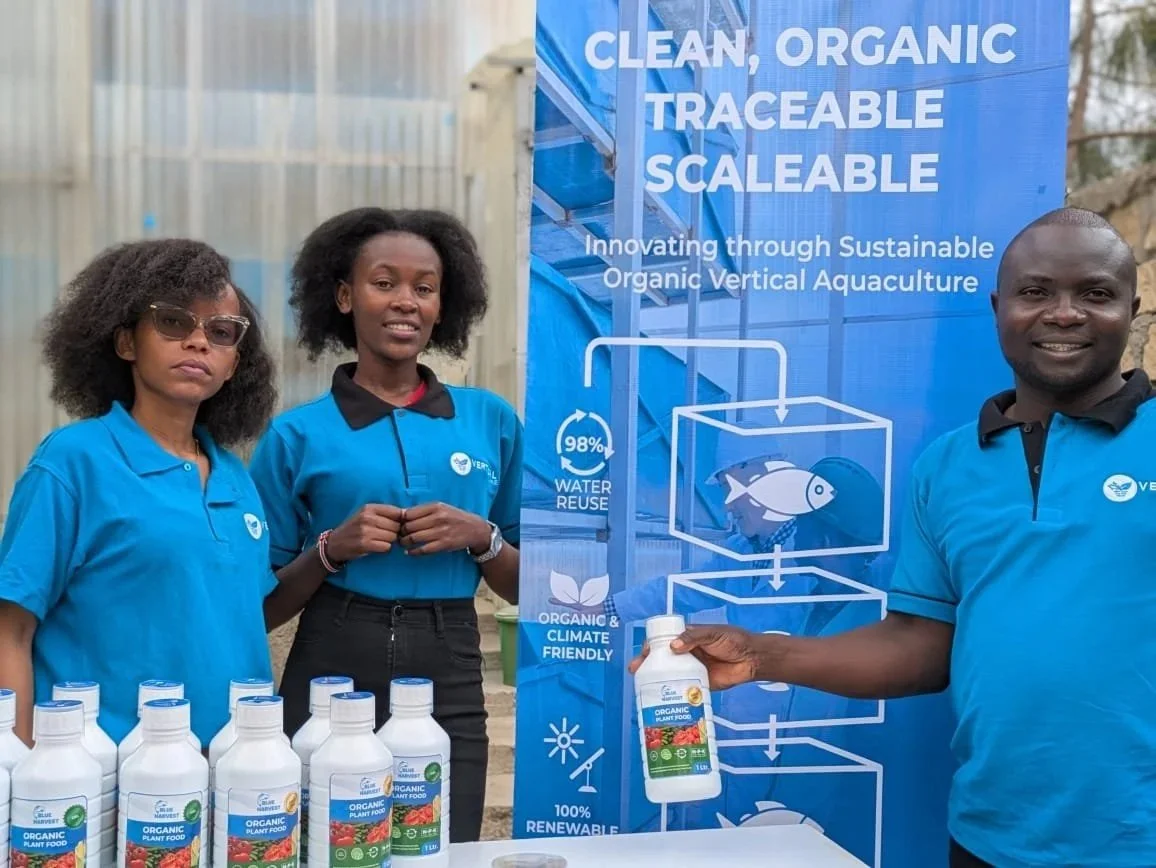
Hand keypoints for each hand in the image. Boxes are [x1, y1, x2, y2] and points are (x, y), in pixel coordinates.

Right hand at [326, 504, 404, 562]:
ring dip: (390, 541)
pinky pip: (386, 547)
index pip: (397, 512)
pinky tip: (377, 547)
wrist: (335, 543)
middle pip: (397, 525)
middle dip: (396, 532)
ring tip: (381, 541)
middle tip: (389, 535)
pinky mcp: (364, 544)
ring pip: (393, 536)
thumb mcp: (366, 515)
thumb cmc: (355, 528)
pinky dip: (385, 548)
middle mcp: (367, 517)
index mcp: (369, 508)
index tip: (399, 525)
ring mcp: (365, 531)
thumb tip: (409, 514)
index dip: (402, 520)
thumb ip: (385, 514)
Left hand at [398, 502, 489, 555]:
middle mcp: (438, 518)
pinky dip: (413, 552)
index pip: (409, 514)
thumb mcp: (441, 508)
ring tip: (403, 543)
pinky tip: (409, 552)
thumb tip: (401, 515)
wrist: (475, 529)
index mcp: (435, 507)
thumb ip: (423, 511)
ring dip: (404, 542)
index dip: (401, 520)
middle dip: (401, 532)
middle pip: (409, 526)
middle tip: (399, 535)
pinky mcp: (444, 544)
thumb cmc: (454, 517)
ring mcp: (441, 532)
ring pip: (414, 538)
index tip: (399, 524)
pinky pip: (423, 550)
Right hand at [628, 625, 764, 690]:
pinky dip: (673, 693)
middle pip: (662, 659)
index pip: (663, 640)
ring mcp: (691, 670)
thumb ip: (693, 637)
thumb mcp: (712, 633)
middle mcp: (685, 654)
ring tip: (644, 686)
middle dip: (647, 665)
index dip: (651, 647)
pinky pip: (683, 688)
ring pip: (670, 674)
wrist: (752, 659)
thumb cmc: (733, 640)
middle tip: (636, 672)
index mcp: (686, 638)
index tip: (643, 654)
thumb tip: (672, 647)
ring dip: (656, 680)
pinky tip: (663, 698)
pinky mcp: (699, 684)